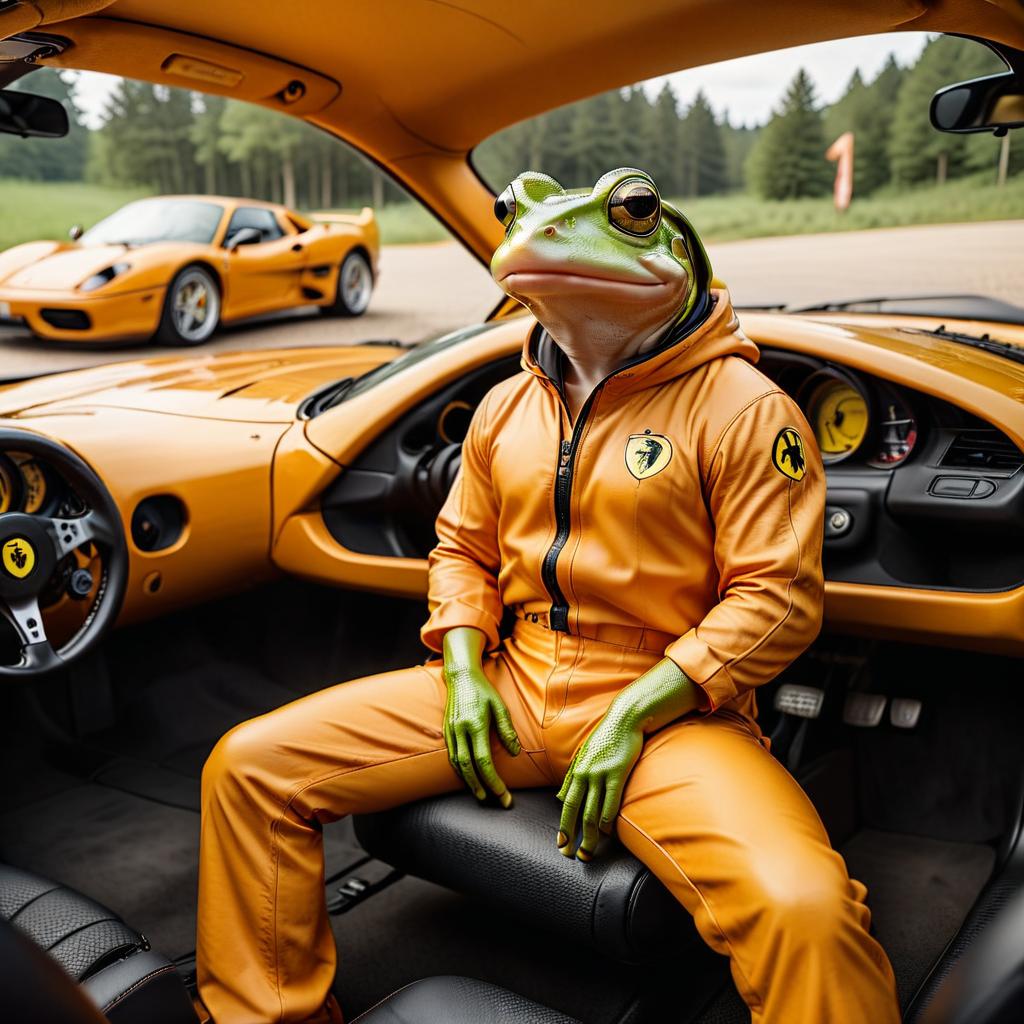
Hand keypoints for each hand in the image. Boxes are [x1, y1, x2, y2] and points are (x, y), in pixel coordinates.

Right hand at [442, 627, 520, 805]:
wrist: (460, 676)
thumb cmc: (483, 690)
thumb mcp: (499, 706)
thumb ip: (507, 730)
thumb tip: (514, 752)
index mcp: (475, 724)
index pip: (483, 761)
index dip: (494, 781)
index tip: (504, 795)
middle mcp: (460, 730)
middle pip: (468, 768)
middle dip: (481, 788)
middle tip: (494, 801)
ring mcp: (451, 731)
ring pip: (457, 765)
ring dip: (469, 782)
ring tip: (482, 794)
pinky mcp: (446, 731)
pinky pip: (452, 756)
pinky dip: (460, 771)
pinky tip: (469, 777)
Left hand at [555, 657, 700, 860]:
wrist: (624, 719)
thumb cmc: (604, 738)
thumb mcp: (583, 756)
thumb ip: (572, 778)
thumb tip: (560, 797)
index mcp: (576, 771)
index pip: (567, 805)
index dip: (563, 826)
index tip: (561, 845)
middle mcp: (585, 774)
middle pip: (577, 813)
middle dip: (574, 837)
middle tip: (572, 856)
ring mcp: (601, 774)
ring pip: (593, 812)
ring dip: (591, 836)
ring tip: (590, 853)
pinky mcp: (618, 773)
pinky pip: (611, 801)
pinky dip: (607, 819)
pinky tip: (606, 832)